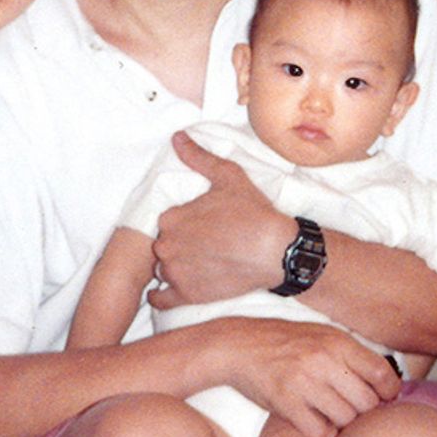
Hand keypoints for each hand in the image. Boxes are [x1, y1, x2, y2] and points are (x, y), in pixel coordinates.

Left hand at [149, 132, 294, 308]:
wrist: (275, 251)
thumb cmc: (253, 213)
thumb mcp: (228, 177)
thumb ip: (199, 158)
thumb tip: (178, 138)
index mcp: (172, 217)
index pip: (167, 220)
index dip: (184, 221)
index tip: (200, 224)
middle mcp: (167, 245)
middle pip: (163, 244)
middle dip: (178, 243)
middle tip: (203, 243)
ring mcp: (176, 272)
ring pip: (163, 268)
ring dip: (174, 266)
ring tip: (197, 263)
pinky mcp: (187, 295)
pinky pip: (161, 299)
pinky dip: (161, 296)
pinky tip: (166, 291)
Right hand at [215, 318, 402, 436]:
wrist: (239, 345)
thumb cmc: (285, 342)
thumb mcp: (322, 335)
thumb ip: (351, 354)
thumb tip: (387, 381)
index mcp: (337, 341)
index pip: (381, 373)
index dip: (389, 391)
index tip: (384, 398)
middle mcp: (323, 360)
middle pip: (367, 402)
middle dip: (365, 412)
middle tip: (355, 411)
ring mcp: (304, 382)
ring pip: (345, 419)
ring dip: (343, 425)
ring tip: (333, 417)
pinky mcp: (285, 403)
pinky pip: (319, 433)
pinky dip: (322, 436)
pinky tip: (316, 426)